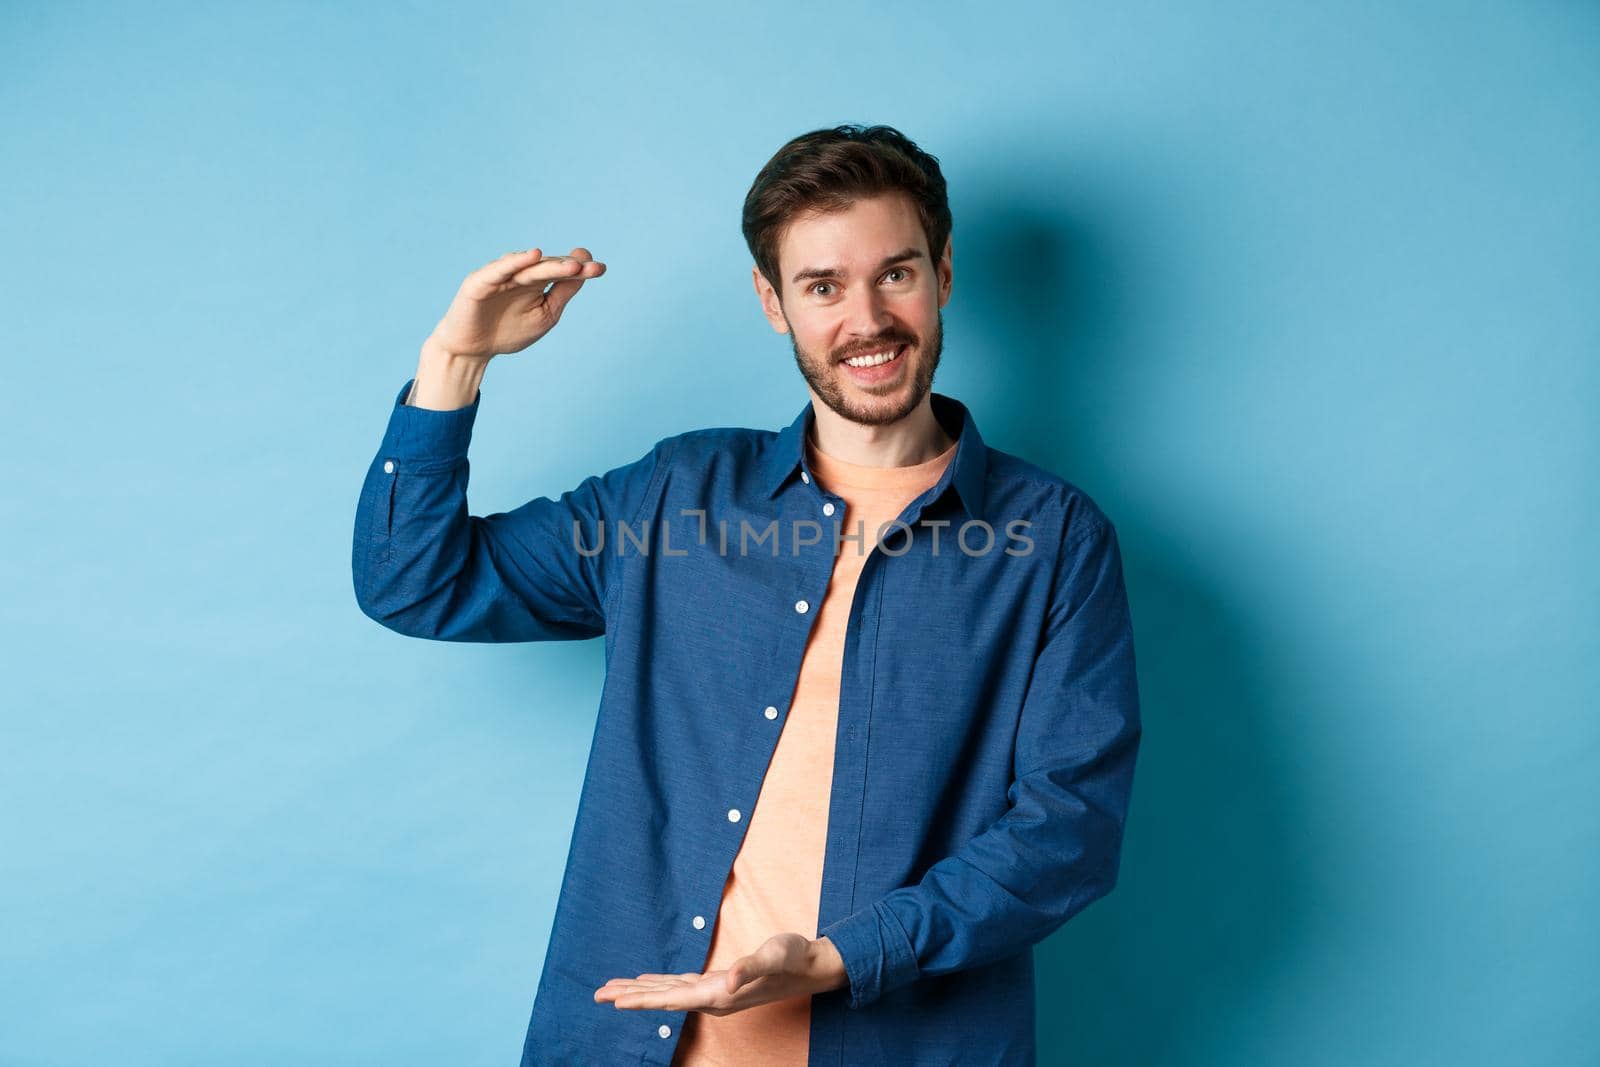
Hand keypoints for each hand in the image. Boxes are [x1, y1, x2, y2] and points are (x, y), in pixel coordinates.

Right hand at [427, 246, 606, 361]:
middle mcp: (520, 273)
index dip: (581, 270)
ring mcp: (501, 275)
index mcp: (537, 282)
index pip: (562, 272)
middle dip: (570, 267)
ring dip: (550, 265)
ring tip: (572, 265)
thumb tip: (585, 269)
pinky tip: (533, 256)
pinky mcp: (481, 280)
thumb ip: (562, 294)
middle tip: (591, 267)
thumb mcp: (545, 315)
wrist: (473, 349)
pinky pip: (500, 269)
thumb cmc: (508, 331)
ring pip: (529, 267)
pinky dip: (515, 261)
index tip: (601, 269)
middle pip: (549, 267)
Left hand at [593, 934, 848, 1016]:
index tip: (614, 1002)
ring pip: (668, 992)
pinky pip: (680, 985)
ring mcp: (715, 992)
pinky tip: (647, 980)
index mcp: (719, 994)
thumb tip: (729, 982)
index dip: (642, 1000)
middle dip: (630, 997)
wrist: (812, 966)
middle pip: (663, 998)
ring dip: (640, 991)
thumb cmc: (793, 958)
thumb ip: (750, 968)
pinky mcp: (719, 982)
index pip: (673, 999)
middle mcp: (713, 997)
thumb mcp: (773, 956)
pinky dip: (660, 983)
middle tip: (597, 995)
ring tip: (612, 991)